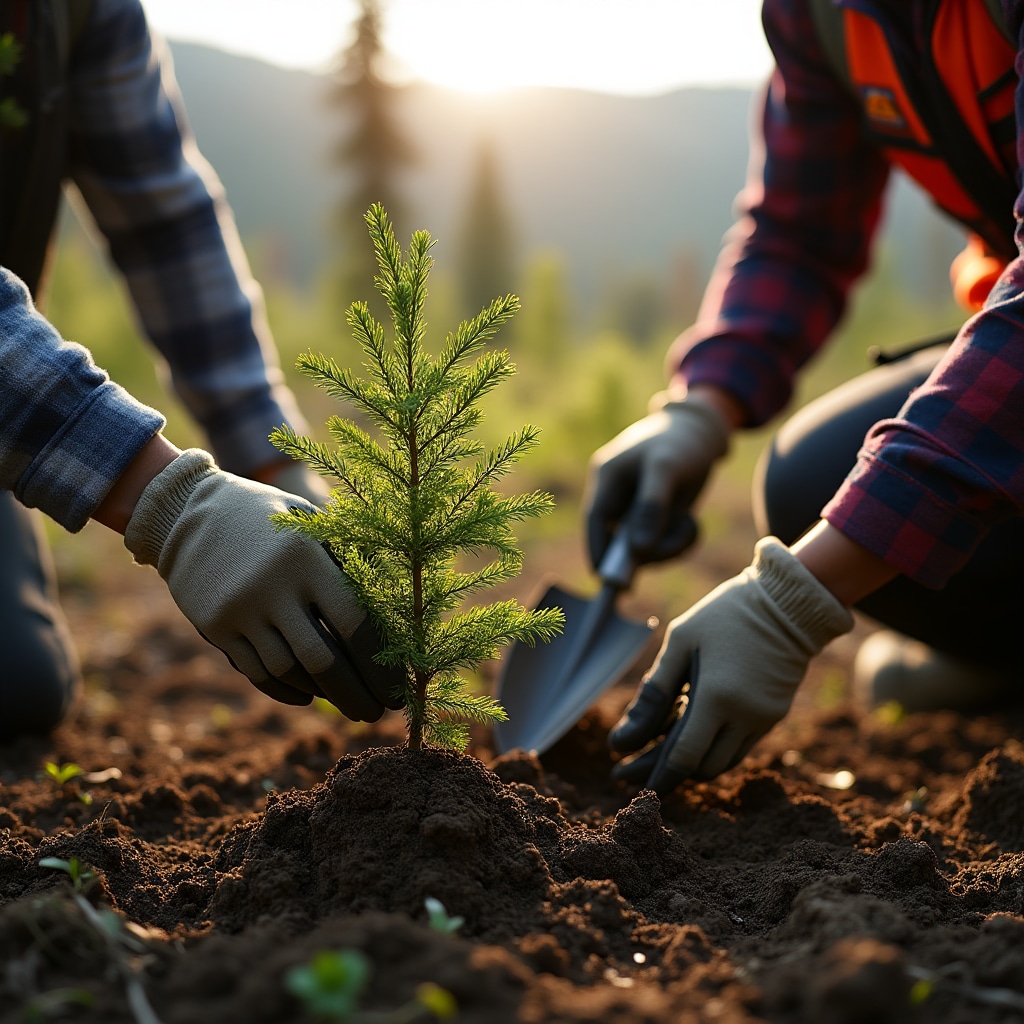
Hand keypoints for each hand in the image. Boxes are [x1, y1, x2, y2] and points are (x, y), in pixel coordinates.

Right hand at [123, 449, 404, 718]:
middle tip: (376, 713)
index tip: (397, 690)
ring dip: (323, 692)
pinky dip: (288, 689)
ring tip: (349, 700)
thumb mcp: (312, 525)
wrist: (189, 512)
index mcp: (306, 557)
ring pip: (289, 671)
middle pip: (322, 660)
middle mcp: (272, 586)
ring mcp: (239, 609)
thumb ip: (350, 564)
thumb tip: (398, 615)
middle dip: (355, 693)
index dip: (380, 664)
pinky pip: (257, 672)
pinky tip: (310, 694)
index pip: (354, 623)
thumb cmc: (272, 518)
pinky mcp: (214, 626)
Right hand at [584, 393, 729, 568]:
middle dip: (645, 551)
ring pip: (644, 545)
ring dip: (669, 545)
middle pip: (619, 539)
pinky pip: (663, 542)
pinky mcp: (657, 518)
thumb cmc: (679, 442)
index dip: (597, 548)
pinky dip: (680, 541)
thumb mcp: (666, 468)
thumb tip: (637, 550)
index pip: (595, 519)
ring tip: (691, 525)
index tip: (604, 578)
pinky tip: (692, 523)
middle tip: (673, 549)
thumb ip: (651, 506)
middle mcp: (618, 496)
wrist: (703, 433)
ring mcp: (637, 510)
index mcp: (608, 477)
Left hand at [609, 538, 852, 794]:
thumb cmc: (724, 616)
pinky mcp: (773, 717)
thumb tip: (622, 740)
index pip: (683, 757)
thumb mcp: (680, 642)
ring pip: (721, 764)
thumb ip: (653, 693)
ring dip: (689, 762)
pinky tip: (687, 729)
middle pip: (700, 768)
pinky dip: (711, 748)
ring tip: (655, 746)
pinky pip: (738, 748)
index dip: (654, 776)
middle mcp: (744, 716)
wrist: (787, 604)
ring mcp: (763, 720)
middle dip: (663, 772)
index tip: (625, 780)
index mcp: (716, 696)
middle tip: (627, 766)